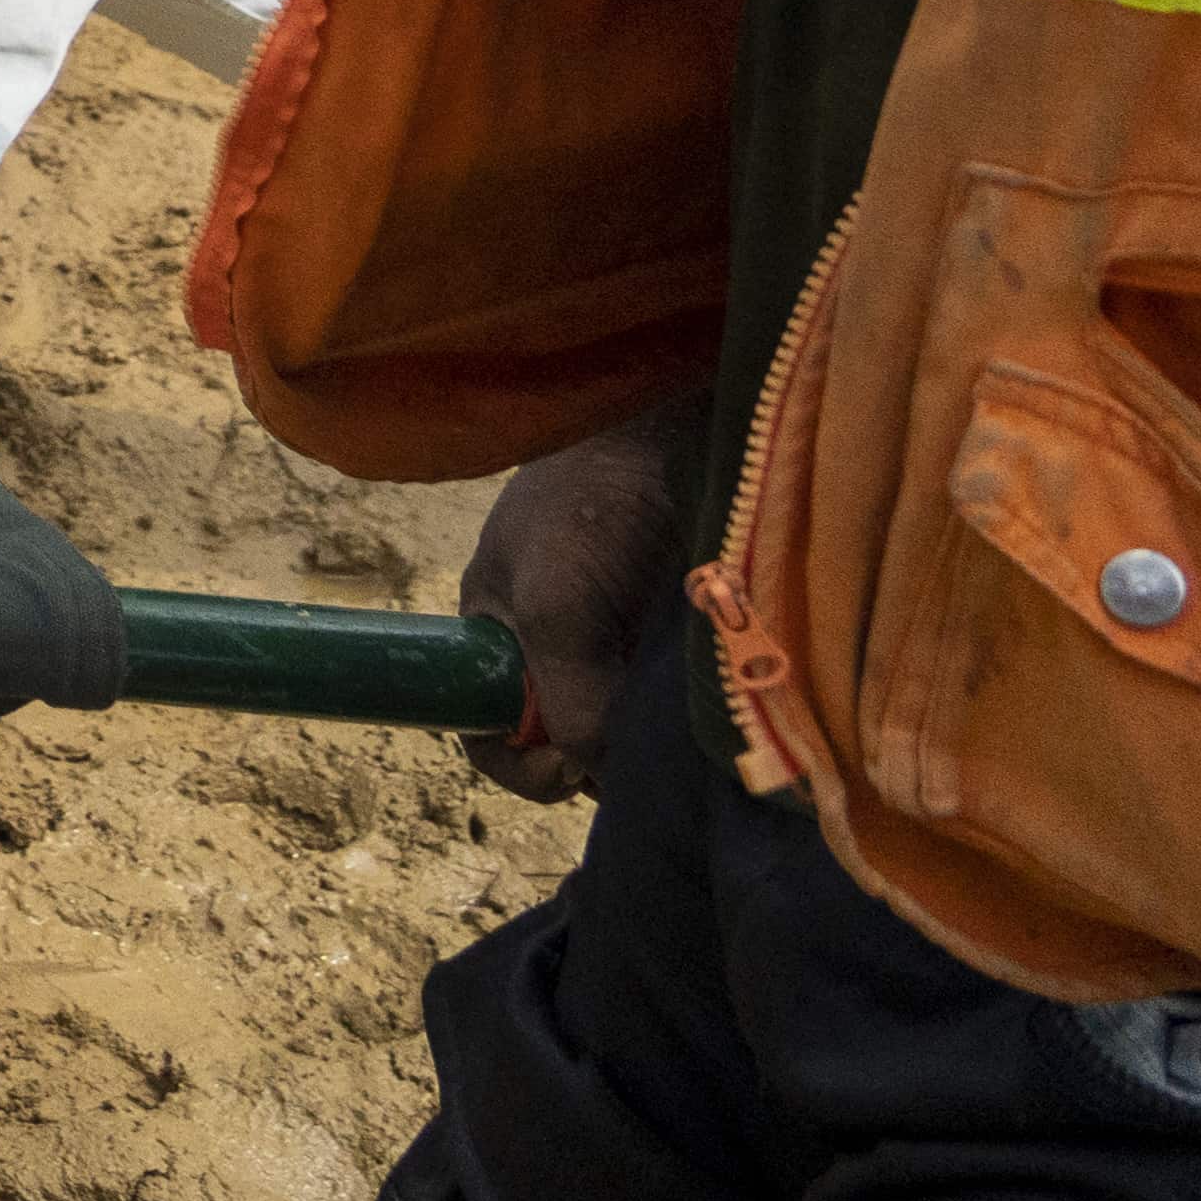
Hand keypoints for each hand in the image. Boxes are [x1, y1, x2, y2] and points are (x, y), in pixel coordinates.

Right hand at [455, 407, 698, 800]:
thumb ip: (567, 694)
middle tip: (640, 757)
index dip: (520, 766)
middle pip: (564, 742)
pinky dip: (693, 718)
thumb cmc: (589, 501)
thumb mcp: (556, 602)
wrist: (674, 428)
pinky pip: (678, 705)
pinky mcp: (680, 641)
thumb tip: (595, 771)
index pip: (486, 730)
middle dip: (598, 759)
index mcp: (499, 635)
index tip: (567, 773)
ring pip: (627, 730)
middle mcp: (556, 650)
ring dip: (652, 740)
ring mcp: (621, 646)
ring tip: (682, 726)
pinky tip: (713, 710)